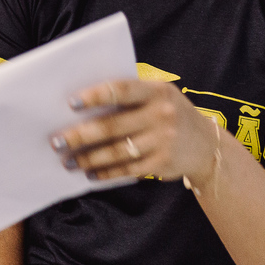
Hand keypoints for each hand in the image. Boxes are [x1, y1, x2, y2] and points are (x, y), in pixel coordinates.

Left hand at [50, 79, 222, 185]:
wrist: (207, 145)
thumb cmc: (168, 113)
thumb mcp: (157, 95)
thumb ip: (129, 96)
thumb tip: (80, 105)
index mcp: (156, 91)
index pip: (121, 90)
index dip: (95, 96)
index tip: (71, 103)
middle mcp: (162, 115)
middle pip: (112, 126)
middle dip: (80, 136)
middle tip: (56, 142)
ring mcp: (164, 140)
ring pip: (117, 151)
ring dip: (89, 158)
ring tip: (68, 161)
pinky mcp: (163, 163)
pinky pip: (128, 169)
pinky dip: (106, 172)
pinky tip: (90, 174)